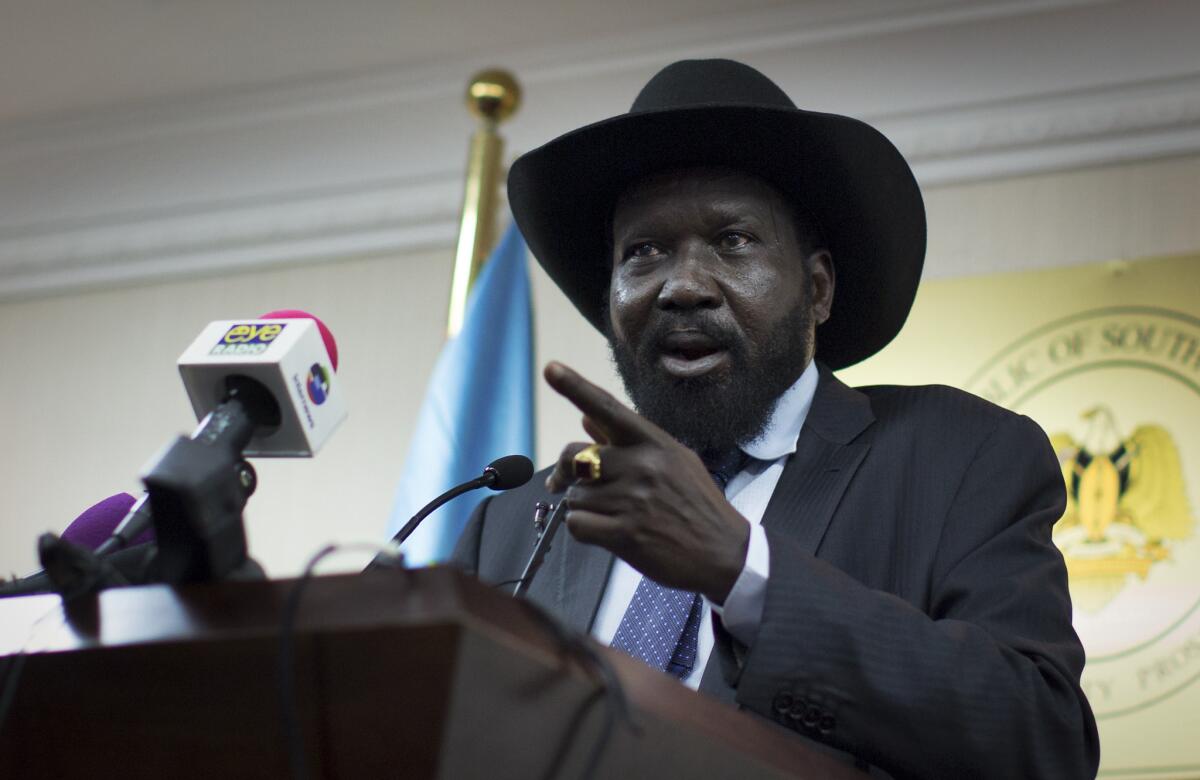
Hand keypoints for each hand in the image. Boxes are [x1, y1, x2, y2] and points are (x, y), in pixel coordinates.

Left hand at [543, 361, 750, 602]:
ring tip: (610, 513)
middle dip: (563, 472)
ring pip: (574, 495)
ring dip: (582, 506)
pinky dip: (582, 528)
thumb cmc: (697, 504)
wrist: (724, 553)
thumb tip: (586, 421)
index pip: (607, 408)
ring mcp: (632, 500)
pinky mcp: (625, 534)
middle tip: (561, 482)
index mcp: (654, 443)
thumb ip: (628, 441)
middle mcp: (642, 466)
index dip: (575, 387)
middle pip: (575, 457)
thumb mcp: (674, 462)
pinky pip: (576, 524)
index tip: (550, 369)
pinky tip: (604, 531)